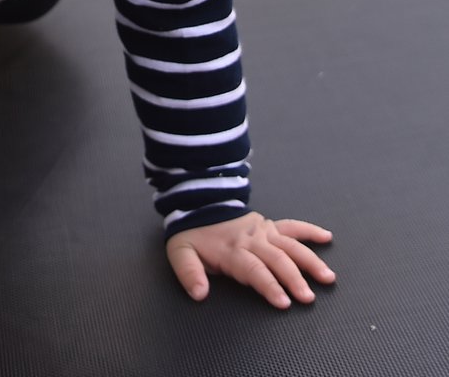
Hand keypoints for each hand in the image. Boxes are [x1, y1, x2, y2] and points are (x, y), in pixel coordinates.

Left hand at [166, 212, 334, 309]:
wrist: (197, 205)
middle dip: (294, 279)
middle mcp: (252, 240)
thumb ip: (189, 274)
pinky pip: (292, 226)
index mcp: (232, 250)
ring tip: (328, 277)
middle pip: (277, 259)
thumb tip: (199, 294)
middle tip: (308, 298)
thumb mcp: (180, 253)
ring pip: (290, 245)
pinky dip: (310, 230)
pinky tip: (327, 237)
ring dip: (310, 260)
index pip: (254, 270)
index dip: (269, 285)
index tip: (284, 302)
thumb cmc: (193, 235)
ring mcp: (263, 231)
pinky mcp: (269, 225)